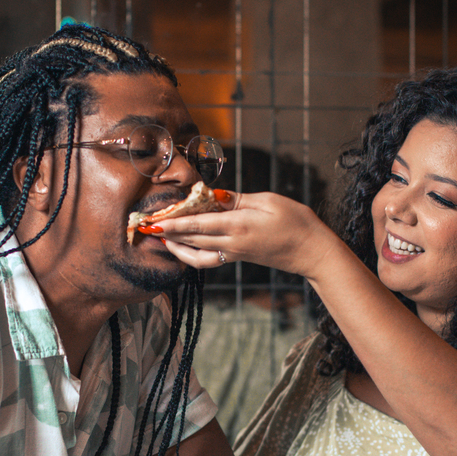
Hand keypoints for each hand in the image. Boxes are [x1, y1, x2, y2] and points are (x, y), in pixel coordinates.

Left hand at [154, 191, 336, 279]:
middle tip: (145, 227)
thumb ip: (237, 199)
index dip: (173, 223)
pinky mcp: (238, 258)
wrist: (311, 251)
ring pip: (196, 255)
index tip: (154, 222)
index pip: (197, 224)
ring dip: (176, 248)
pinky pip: (208, 260)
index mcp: (238, 226)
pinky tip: (184, 247)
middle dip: (167, 234)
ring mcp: (234, 254)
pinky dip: (192, 255)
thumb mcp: (267, 201)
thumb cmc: (295, 221)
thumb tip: (212, 196)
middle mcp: (232, 243)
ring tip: (161, 239)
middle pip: (191, 239)